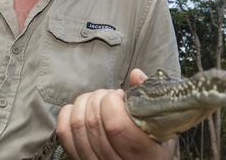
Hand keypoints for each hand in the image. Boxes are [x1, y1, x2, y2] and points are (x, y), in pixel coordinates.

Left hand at [56, 69, 176, 159]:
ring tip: (98, 101)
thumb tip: (136, 75)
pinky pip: (64, 133)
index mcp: (144, 154)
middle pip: (92, 122)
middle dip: (98, 98)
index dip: (112, 102)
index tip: (120, 95)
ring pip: (76, 125)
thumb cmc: (155, 143)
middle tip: (109, 96)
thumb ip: (150, 99)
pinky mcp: (79, 159)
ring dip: (84, 103)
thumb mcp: (162, 125)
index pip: (115, 125)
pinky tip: (82, 109)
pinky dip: (68, 113)